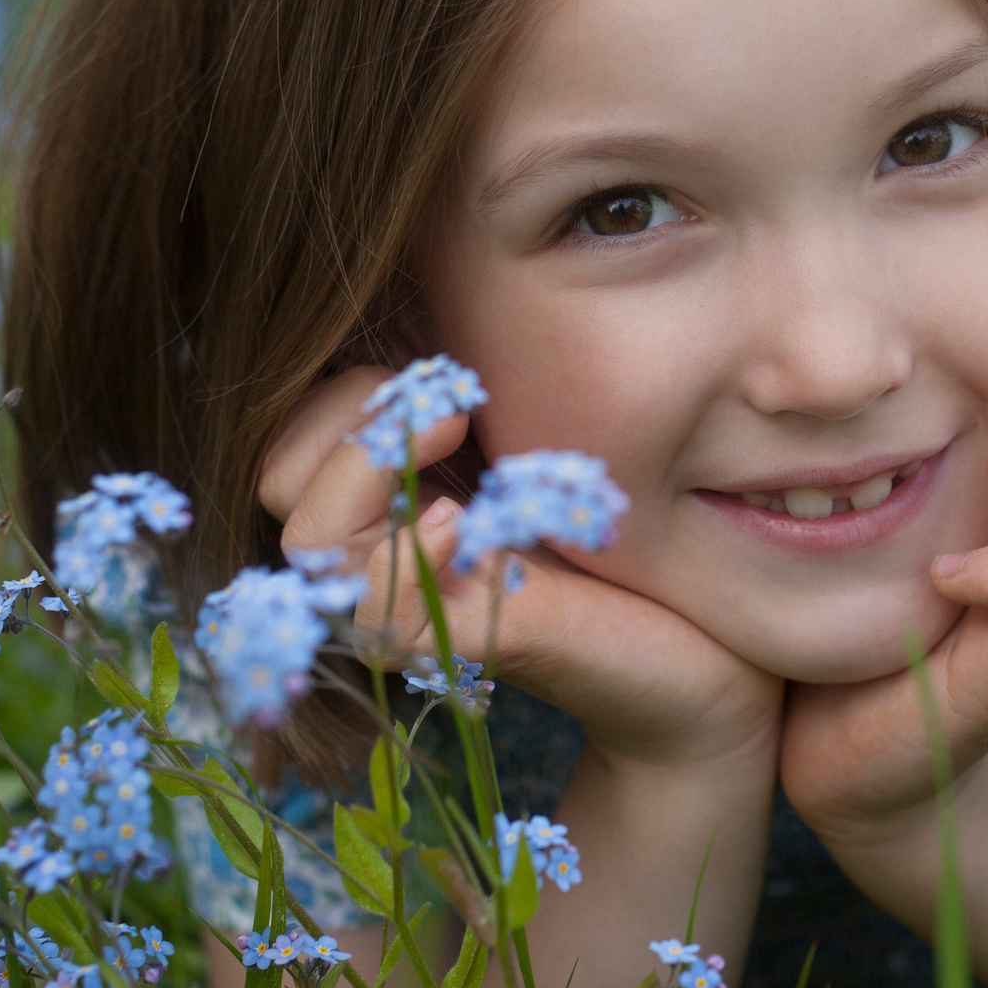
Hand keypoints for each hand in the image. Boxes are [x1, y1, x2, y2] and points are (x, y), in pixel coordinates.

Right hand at [261, 369, 783, 769]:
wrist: (708, 650)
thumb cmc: (630, 537)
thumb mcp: (536, 440)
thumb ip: (466, 399)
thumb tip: (421, 334)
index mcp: (393, 501)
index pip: (290, 438)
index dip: (344, 389)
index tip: (446, 378)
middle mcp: (383, 557)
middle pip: (278, 476)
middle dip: (353, 414)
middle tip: (453, 404)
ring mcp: (410, 609)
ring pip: (309, 537)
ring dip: (372, 465)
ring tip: (459, 432)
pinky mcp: (456, 653)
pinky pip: (376, 613)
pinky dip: (405, 558)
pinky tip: (462, 522)